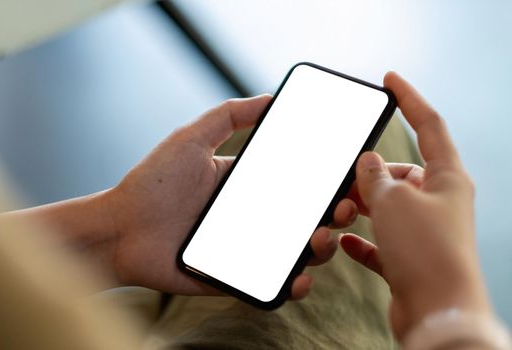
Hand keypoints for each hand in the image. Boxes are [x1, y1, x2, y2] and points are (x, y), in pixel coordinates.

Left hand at [103, 95, 340, 299]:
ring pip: (299, 252)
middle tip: (345, 207)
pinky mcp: (238, 277)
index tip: (353, 178)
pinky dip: (294, 285)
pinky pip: (274, 285)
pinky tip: (300, 277)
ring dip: (322, 248)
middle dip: (337, 214)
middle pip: (309, 218)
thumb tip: (270, 98)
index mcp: (250, 186)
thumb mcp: (191, 139)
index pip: (300, 184)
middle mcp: (256, 217)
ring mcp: (250, 248)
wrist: (120, 229)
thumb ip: (228, 115)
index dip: (330, 182)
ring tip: (320, 238)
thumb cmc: (152, 183)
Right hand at [333, 72, 491, 338]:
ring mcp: (425, 231)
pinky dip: (362, 241)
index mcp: (447, 178)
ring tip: (338, 213)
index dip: (409, 99)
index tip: (389, 81)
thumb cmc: (425, 251)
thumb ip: (375, 176)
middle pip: (400, 173)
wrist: (437, 312)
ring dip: (360, 208)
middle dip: (369, 174)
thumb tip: (367, 162)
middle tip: (344, 179)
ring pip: (387, 207)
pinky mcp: (410, 257)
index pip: (430, 125)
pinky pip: (381, 241)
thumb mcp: (393, 201)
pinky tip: (343, 243)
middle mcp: (439, 202)